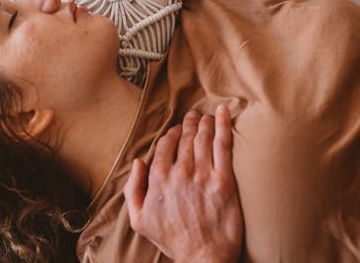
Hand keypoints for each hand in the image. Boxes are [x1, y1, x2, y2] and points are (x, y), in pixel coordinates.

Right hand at [124, 105, 242, 262]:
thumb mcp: (140, 220)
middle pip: (185, 139)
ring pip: (203, 138)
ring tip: (207, 117)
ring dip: (204, 123)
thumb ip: (134, 189)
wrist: (204, 257)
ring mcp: (203, 175)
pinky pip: (223, 144)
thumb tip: (137, 162)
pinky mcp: (224, 180)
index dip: (171, 135)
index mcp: (159, 179)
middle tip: (194, 117)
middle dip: (189, 124)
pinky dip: (224, 124)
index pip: (165, 146)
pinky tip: (225, 111)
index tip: (177, 131)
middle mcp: (180, 172)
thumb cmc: (173, 240)